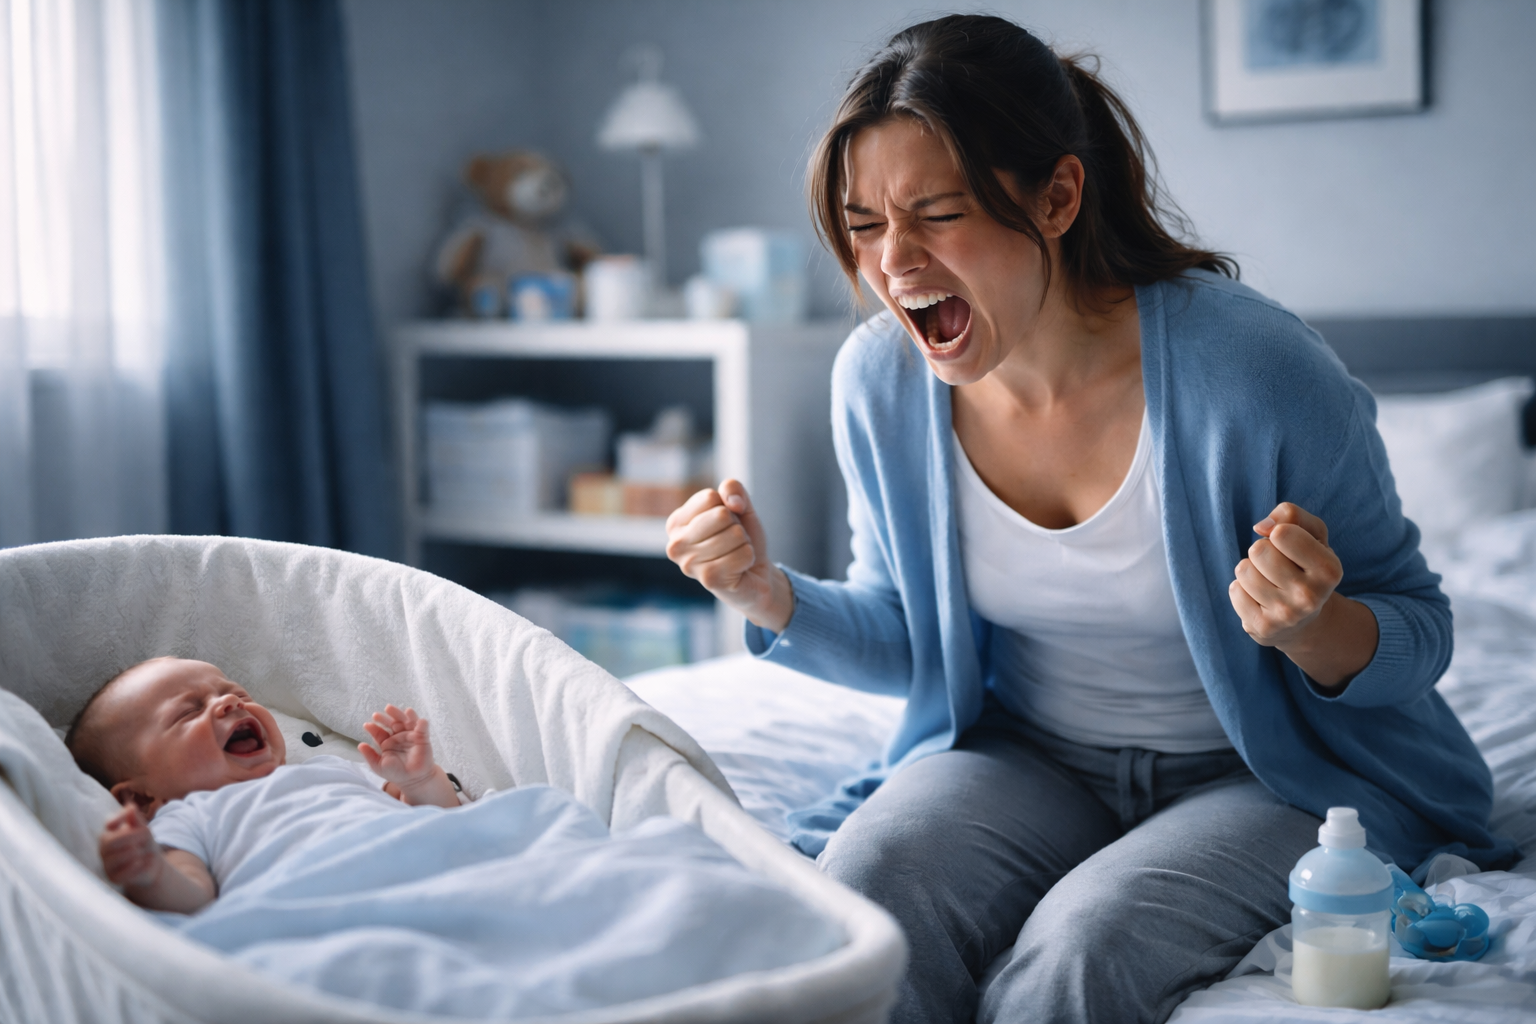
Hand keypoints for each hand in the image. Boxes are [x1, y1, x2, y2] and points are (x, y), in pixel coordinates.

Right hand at [100, 802, 163, 890]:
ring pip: (114, 858)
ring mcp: (107, 863)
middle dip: (130, 836)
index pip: (109, 823)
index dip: (117, 818)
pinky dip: (137, 867)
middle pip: (109, 841)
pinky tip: (145, 861)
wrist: (151, 865)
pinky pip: (122, 874)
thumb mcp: (143, 830)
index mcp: (111, 832)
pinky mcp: (113, 877)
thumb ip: (137, 820)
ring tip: (143, 851)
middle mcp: (104, 848)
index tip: (129, 816)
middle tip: (147, 834)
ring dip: (134, 852)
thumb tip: (131, 807)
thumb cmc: (144, 843)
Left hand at [360, 705, 436, 788]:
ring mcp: (410, 736)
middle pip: (392, 722)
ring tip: (391, 709)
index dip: (374, 728)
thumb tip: (359, 745)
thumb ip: (369, 755)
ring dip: (399, 714)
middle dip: (385, 717)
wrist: (412, 781)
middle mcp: (398, 736)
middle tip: (377, 715)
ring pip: (406, 721)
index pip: (380, 732)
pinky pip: (422, 728)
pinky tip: (413, 716)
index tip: (367, 725)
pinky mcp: (422, 738)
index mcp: (387, 742)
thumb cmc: (395, 773)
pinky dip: (419, 721)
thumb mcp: (378, 766)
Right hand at [665, 479, 793, 632]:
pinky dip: (749, 558)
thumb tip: (733, 503)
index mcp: (676, 523)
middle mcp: (676, 545)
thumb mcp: (739, 506)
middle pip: (722, 515)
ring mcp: (689, 565)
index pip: (709, 497)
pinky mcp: (708, 580)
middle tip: (732, 542)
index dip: (727, 508)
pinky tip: (739, 569)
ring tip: (734, 554)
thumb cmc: (740, 540)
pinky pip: (743, 554)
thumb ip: (733, 489)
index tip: (724, 525)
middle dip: (736, 526)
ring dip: (743, 543)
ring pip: (735, 535)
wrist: (754, 575)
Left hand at [1229, 503, 1340, 646]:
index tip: (1288, 546)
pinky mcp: (1262, 628)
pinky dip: (1241, 589)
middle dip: (1262, 551)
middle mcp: (1310, 596)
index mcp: (1329, 570)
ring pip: (1243, 570)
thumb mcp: (1311, 535)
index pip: (1282, 533)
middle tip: (1276, 565)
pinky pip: (1234, 590)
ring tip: (1268, 581)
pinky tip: (1259, 598)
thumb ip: (1292, 515)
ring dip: (1250, 570)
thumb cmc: (1305, 566)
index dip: (1278, 533)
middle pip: (1258, 550)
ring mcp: (1286, 615)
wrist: (1303, 620)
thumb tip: (1261, 527)